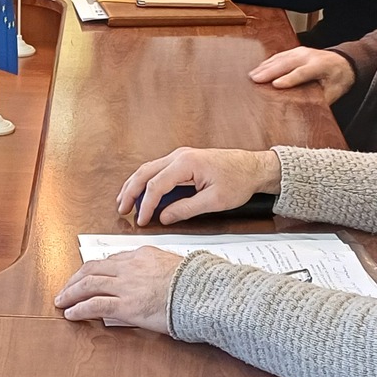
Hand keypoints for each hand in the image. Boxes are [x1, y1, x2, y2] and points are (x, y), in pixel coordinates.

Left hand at [53, 247, 184, 331]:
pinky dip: (79, 308)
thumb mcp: (175, 268)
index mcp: (143, 255)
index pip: (111, 260)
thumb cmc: (196, 285)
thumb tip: (152, 281)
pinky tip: (71, 313)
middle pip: (93, 268)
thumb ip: (158, 270)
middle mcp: (130, 267)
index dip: (96, 270)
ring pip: (88, 284)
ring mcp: (126, 286)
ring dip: (71, 292)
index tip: (89, 276)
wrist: (204, 294)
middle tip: (66, 288)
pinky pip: (94, 305)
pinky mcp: (126, 305)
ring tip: (62, 300)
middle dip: (76, 278)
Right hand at [116, 146, 280, 225]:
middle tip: (122, 209)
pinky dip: (146, 181)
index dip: (146, 205)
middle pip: (145, 172)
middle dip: (130, 191)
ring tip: (125, 201)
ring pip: (148, 169)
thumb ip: (186, 209)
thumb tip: (164, 217)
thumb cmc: (239, 180)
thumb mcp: (214, 201)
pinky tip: (142, 192)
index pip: (157, 185)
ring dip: (135, 185)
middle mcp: (179, 156)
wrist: (254, 167)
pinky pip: (158, 169)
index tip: (141, 220)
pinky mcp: (183, 160)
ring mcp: (180, 156)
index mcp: (186, 163)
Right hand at [249, 47, 355, 102]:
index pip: (302, 72)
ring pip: (280, 58)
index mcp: (320, 66)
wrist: (344, 62)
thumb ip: (321, 99)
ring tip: (252, 76)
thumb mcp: (335, 92)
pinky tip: (258, 69)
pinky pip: (279, 56)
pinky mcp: (295, 51)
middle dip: (270, 71)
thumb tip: (306, 110)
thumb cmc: (338, 79)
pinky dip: (267, 62)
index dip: (289, 79)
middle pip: (287, 63)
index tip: (276, 85)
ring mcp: (301, 51)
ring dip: (265, 66)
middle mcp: (309, 56)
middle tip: (255, 79)